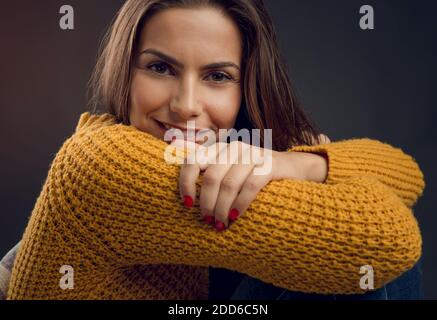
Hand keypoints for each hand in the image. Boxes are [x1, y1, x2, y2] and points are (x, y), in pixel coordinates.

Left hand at [173, 135, 328, 230]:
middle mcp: (234, 148)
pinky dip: (240, 204)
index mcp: (220, 149)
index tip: (187, 204)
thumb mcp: (231, 172)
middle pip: (211, 177)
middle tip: (208, 221)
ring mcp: (253, 154)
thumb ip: (210, 176)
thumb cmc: (255, 176)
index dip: (186, 182)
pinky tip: (235, 217)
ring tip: (220, 224)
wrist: (294, 169)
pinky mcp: (270, 164)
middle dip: (207, 203)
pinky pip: (250, 186)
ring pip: (229, 184)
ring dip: (222, 208)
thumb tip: (185, 198)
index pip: (193, 160)